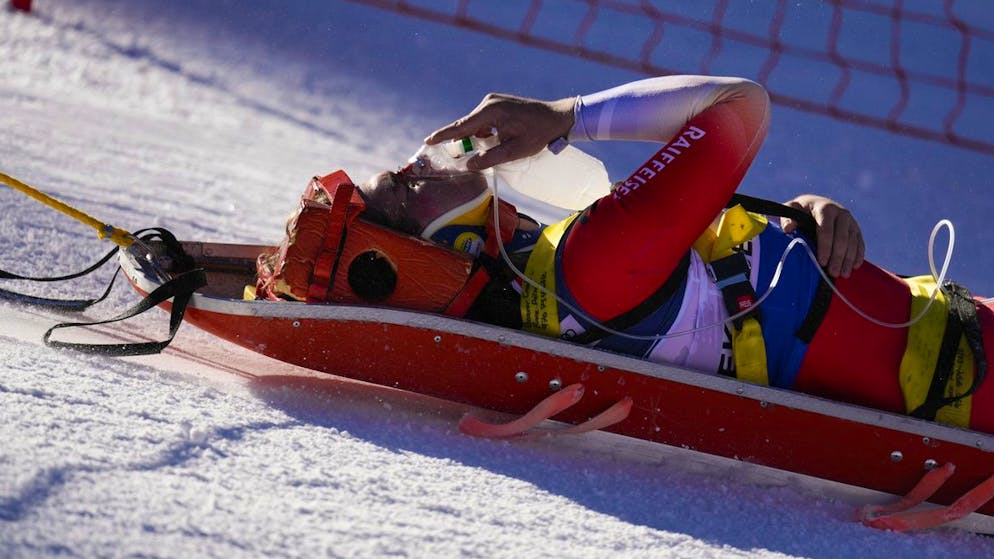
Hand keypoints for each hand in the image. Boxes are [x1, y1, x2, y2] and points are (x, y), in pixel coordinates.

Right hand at [425, 93, 575, 170]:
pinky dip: (485, 133)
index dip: (443, 135)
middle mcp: (489, 103)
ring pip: (476, 125)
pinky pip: (484, 121)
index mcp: (491, 112)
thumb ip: (490, 158)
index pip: (461, 126)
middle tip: (463, 157)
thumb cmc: (538, 134)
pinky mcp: (498, 104)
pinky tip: (500, 140)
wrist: (557, 117)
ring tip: (499, 146)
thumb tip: (468, 165)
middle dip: (464, 142)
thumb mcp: (514, 151)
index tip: (428, 140)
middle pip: (467, 126)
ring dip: (479, 139)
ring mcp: (493, 102)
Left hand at [781, 194, 864, 277]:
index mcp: (825, 208)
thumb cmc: (801, 210)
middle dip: (838, 257)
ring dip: (849, 259)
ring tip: (843, 274)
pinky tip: (855, 267)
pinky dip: (858, 255)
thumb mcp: (792, 209)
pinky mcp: (856, 229)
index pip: (826, 229)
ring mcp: (850, 221)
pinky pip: (860, 242)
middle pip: (842, 238)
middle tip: (833, 273)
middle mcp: (841, 214)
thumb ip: (787, 217)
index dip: (825, 246)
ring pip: (853, 241)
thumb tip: (788, 228)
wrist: (816, 205)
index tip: (822, 262)